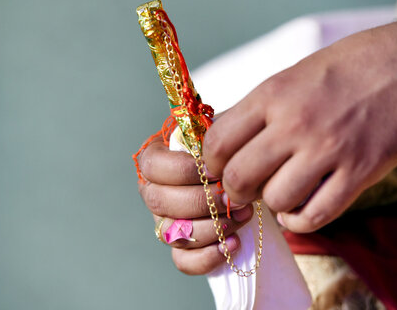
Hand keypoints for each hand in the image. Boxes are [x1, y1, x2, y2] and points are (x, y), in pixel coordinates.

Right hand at [137, 135, 253, 274]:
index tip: (216, 171)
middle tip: (235, 197)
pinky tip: (232, 244)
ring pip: (174, 234)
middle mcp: (154, 193)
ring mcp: (165, 222)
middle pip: (161, 202)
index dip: (183, 170)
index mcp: (156, 161)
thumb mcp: (221, 135)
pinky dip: (208, 257)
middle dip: (203, 202)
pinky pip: (183, 261)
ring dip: (212, 227)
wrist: (244, 177)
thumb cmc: (227, 153)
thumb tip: (219, 150)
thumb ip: (213, 136)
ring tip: (243, 215)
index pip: (153, 166)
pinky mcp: (181, 248)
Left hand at [203, 10, 396, 232]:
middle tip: (244, 188)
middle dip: (234, 191)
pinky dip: (299, 221)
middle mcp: (295, 123)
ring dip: (271, 203)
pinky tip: (298, 208)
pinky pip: (315, 215)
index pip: (218, 143)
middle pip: (240, 178)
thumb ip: (253, 111)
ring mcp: (329, 150)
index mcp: (272, 95)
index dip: (211, 164)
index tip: (219, 168)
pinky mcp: (359, 172)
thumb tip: (218, 140)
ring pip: (276, 200)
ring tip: (280, 191)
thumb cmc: (343, 69)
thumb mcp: (289, 77)